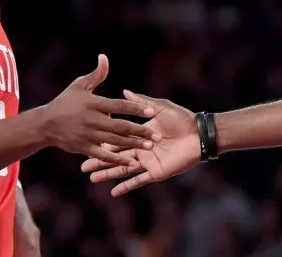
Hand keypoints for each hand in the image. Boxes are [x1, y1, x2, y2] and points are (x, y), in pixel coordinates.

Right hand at [42, 55, 160, 166]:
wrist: (45, 124)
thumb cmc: (65, 102)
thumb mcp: (79, 85)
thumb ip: (96, 74)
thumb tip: (104, 57)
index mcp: (93, 103)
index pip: (119, 105)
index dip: (136, 108)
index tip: (151, 112)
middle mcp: (92, 120)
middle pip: (121, 126)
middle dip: (141, 131)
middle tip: (158, 135)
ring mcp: (88, 136)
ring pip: (115, 141)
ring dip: (134, 144)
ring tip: (151, 146)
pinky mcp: (84, 149)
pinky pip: (104, 156)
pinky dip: (118, 160)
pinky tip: (132, 163)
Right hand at [80, 90, 199, 195]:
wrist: (198, 134)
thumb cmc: (182, 119)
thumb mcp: (159, 107)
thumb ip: (141, 102)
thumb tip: (124, 91)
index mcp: (141, 134)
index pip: (117, 139)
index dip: (103, 142)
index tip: (87, 142)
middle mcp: (141, 149)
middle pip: (116, 156)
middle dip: (99, 160)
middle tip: (82, 166)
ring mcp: (147, 161)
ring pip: (123, 169)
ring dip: (108, 174)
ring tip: (92, 178)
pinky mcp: (155, 171)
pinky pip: (138, 180)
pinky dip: (126, 186)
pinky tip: (113, 192)